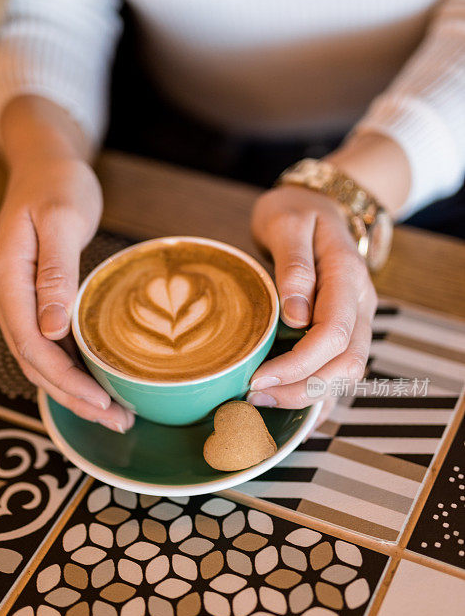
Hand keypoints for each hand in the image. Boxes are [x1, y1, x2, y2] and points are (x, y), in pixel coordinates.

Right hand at [0, 155, 133, 432]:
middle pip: (35, 364)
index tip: (102, 401)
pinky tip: (99, 385)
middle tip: (118, 420)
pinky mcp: (33, 303)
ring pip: (41, 361)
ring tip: (114, 413)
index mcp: (7, 280)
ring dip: (74, 391)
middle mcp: (6, 298)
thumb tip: (52, 329)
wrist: (44, 166)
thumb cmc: (56, 185)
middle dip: (75, 397)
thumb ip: (55, 273)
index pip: (32, 346)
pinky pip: (49, 347)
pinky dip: (73, 371)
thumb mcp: (60, 220)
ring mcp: (17, 303)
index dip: (67, 380)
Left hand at [248, 183, 376, 413]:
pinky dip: (317, 396)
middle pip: (347, 364)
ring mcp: (358, 320)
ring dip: (308, 396)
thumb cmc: (296, 212)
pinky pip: (339, 372)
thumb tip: (296, 314)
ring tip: (264, 405)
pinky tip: (288, 410)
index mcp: (347, 276)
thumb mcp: (287, 223)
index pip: (333, 334)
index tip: (258, 378)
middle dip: (301, 389)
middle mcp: (361, 304)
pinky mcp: (345, 331)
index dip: (298, 364)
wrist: (318, 204)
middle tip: (254, 397)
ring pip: (347, 374)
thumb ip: (293, 265)